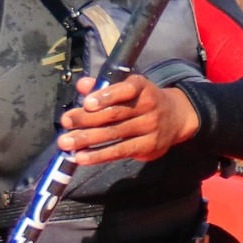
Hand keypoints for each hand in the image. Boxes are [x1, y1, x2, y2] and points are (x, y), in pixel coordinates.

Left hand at [59, 72, 200, 165]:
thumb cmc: (142, 101)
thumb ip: (103, 87)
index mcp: (141, 87)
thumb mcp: (127, 88)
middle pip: (114, 114)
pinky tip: (82, 157)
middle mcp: (148, 106)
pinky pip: (120, 151)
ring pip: (114, 134)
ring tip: (66, 143)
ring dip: (87, 139)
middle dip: (86, 119)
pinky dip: (99, 155)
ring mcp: (150, 127)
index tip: (87, 103)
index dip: (106, 96)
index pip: (125, 89)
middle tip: (65, 123)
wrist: (176, 117)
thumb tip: (82, 85)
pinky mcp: (149, 146)